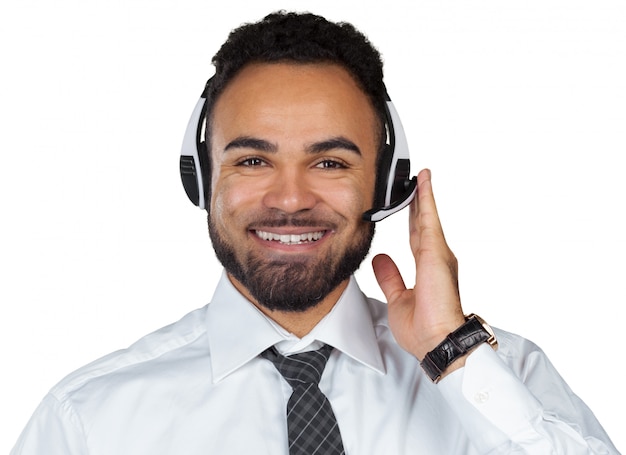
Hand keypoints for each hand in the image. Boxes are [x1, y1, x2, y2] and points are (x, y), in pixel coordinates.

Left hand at [372, 169, 465, 361]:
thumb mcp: (397, 298)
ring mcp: (438, 254)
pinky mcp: (437, 253)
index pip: (416, 236)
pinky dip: (426, 200)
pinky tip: (423, 183)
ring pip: (427, 216)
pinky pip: (429, 220)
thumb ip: (389, 276)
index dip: (412, 218)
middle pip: (422, 222)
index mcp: (427, 268)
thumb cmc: (423, 328)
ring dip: (424, 194)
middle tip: (415, 180)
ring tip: (420, 174)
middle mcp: (435, 258)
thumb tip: (381, 259)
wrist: (437, 341)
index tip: (409, 202)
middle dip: (418, 201)